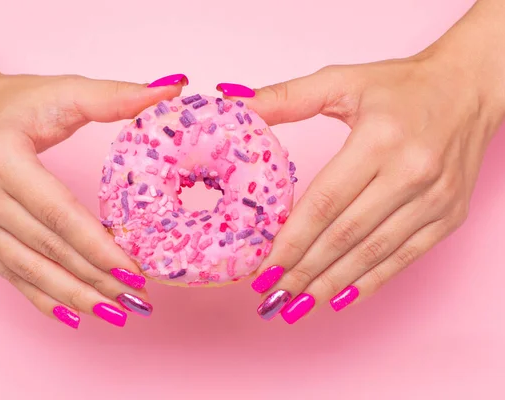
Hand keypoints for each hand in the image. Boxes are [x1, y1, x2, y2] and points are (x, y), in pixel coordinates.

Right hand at [0, 71, 185, 327]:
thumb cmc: (14, 103)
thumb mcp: (63, 91)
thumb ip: (115, 96)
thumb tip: (171, 88)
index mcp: (2, 159)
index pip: (59, 215)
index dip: (99, 248)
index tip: (136, 272)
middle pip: (50, 250)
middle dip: (98, 279)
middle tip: (139, 300)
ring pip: (32, 272)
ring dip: (77, 297)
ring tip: (118, 313)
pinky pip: (13, 277)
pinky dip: (46, 299)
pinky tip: (76, 314)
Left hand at [219, 51, 503, 322]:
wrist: (470, 89)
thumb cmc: (401, 86)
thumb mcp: (342, 80)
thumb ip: (286, 97)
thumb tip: (235, 104)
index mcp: (379, 139)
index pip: (325, 202)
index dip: (291, 240)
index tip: (263, 267)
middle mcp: (411, 172)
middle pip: (344, 235)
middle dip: (303, 271)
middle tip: (271, 296)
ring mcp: (434, 199)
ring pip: (372, 253)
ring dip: (331, 284)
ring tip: (297, 305)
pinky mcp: (449, 216)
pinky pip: (404, 257)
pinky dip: (370, 282)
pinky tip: (340, 298)